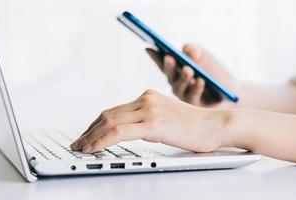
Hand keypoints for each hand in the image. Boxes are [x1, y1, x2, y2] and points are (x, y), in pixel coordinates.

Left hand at [70, 90, 231, 152]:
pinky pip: (119, 132)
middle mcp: (146, 99)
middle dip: (89, 131)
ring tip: (80, 148)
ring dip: (91, 136)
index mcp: (148, 97)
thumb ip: (148, 121)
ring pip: (109, 122)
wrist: (217, 125)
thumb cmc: (196, 126)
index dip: (96, 124)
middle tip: (78, 143)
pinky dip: (102, 141)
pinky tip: (93, 149)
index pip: (114, 111)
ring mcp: (149, 109)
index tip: (87, 135)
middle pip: (108, 115)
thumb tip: (131, 132)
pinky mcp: (154, 122)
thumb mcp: (167, 119)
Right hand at [146, 43, 238, 107]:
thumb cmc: (215, 73)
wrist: (232, 92)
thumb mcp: (205, 57)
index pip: (163, 63)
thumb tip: (187, 50)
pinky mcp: (196, 107)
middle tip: (170, 57)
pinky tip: (200, 80)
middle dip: (169, 66)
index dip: (155, 56)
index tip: (149, 46)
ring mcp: (185, 97)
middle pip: (170, 75)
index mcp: (176, 72)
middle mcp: (177, 85)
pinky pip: (194, 98)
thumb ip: (195, 50)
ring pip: (180, 88)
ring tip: (188, 69)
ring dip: (184, 78)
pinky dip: (197, 88)